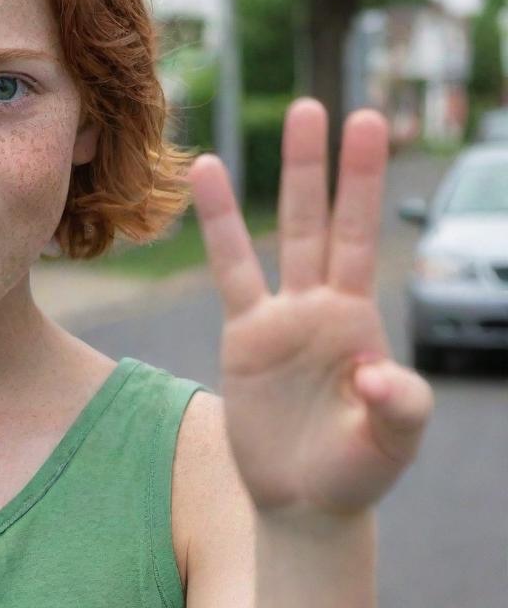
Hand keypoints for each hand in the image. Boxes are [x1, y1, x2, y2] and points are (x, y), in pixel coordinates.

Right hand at [186, 98, 433, 520]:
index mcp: (363, 319)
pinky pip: (229, 272)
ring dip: (279, 183)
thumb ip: (400, 407)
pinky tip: (207, 179)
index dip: (366, 182)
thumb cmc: (357, 471)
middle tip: (319, 107)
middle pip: (325, 221)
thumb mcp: (393, 445)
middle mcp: (323, 304)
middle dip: (324, 166)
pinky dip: (218, 226)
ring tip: (278, 128)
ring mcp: (281, 315)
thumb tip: (374, 371)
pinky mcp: (243, 335)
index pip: (365, 237)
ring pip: (280, 236)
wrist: (305, 501)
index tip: (370, 124)